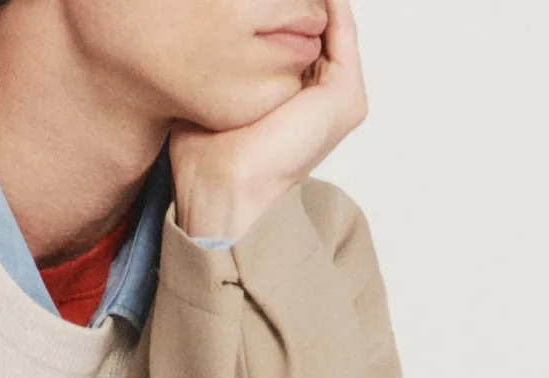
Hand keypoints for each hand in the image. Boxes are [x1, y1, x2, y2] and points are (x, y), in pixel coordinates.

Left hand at [170, 0, 367, 244]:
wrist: (224, 188)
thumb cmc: (207, 152)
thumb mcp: (211, 87)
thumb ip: (223, 55)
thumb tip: (203, 15)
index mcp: (295, 98)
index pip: (294, 33)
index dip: (278, 4)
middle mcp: (321, 98)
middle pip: (317, 23)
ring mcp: (338, 98)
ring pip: (331, 22)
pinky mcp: (345, 97)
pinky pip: (341, 28)